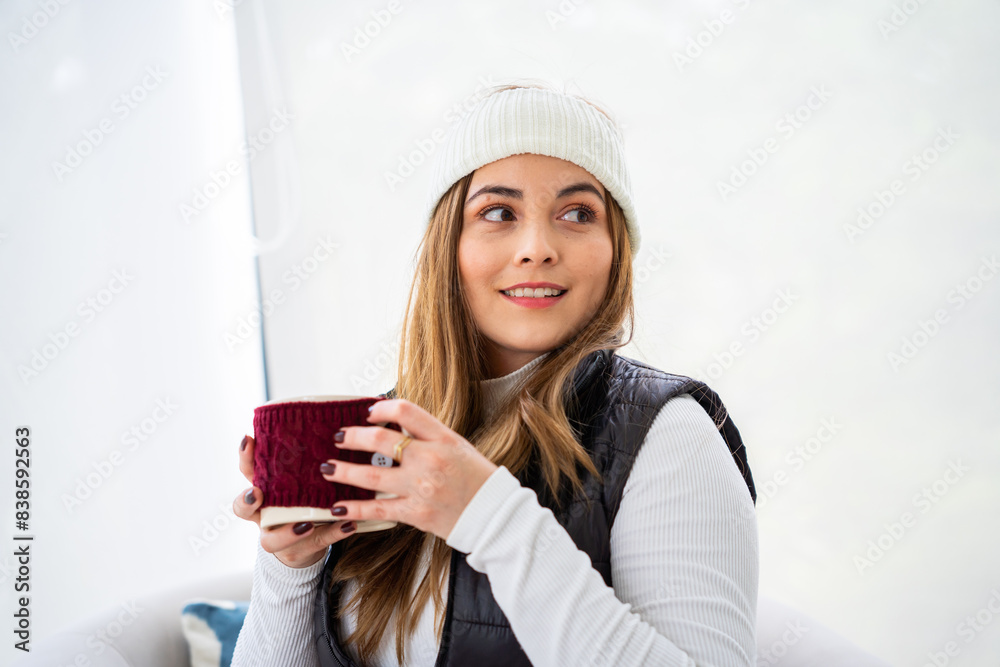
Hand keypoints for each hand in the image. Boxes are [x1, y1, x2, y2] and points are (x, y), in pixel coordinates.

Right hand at [233, 434, 357, 568]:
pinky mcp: (302, 548)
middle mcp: (264, 514)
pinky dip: (334, 532)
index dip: (245, 457)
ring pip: (272, 540)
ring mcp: (279, 535)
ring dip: (289, 531)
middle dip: (247, 501)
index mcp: (264, 490)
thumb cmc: (302, 499)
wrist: (304, 541)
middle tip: (256, 493)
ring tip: (307, 523)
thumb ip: (307, 459)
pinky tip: (349, 524)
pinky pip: (317, 542)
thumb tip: (331, 424)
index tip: (248, 440)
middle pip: (244, 509)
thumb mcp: (300, 478)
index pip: (247, 471)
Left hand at [322, 399, 498, 540]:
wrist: (494, 516)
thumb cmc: (478, 479)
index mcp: (443, 438)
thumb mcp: (458, 446)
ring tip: (327, 468)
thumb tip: (395, 424)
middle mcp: (430, 459)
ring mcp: (421, 487)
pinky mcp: (415, 513)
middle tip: (338, 437)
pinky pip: (377, 509)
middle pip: (380, 440)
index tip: (368, 413)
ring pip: (371, 475)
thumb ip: (428, 435)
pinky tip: (337, 506)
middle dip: (353, 437)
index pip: (406, 410)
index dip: (381, 408)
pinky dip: (354, 507)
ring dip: (344, 471)